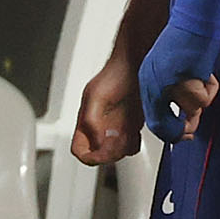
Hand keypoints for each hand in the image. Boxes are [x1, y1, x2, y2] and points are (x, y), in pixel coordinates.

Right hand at [69, 51, 141, 167]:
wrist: (139, 63)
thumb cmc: (116, 74)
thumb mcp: (98, 97)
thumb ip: (91, 121)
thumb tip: (96, 142)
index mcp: (85, 119)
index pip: (80, 150)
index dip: (90, 156)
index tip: (102, 152)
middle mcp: (99, 125)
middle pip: (98, 153)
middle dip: (110, 152)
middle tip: (120, 142)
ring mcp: (115, 125)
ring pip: (115, 150)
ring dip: (122, 148)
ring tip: (129, 136)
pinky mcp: (131, 123)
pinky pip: (129, 143)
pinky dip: (133, 143)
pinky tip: (137, 132)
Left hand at [136, 20, 218, 144]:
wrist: (194, 18)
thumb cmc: (187, 42)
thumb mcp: (174, 72)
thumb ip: (176, 95)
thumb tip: (188, 122)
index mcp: (148, 82)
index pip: (152, 120)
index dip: (169, 134)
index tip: (183, 136)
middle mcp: (152, 84)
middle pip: (163, 125)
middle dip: (182, 129)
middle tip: (191, 130)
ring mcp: (166, 81)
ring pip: (191, 109)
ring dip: (202, 95)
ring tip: (200, 76)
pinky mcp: (182, 76)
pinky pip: (202, 98)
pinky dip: (210, 87)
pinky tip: (205, 70)